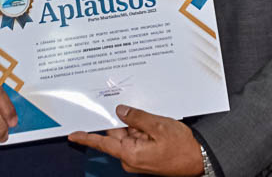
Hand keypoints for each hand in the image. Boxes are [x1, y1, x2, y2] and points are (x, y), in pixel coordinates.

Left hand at [69, 105, 203, 175]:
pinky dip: (143, 131)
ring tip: (157, 125)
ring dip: (138, 127)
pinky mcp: (144, 158)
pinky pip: (137, 140)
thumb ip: (136, 117)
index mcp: (130, 153)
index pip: (103, 142)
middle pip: (118, 134)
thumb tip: (120, 111)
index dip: (87, 137)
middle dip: (127, 122)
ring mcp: (137, 159)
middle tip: (143, 116)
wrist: (198, 160)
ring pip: (129, 135)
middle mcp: (130, 159)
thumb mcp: (159, 126)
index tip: (73, 134)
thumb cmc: (181, 147)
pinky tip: (157, 128)